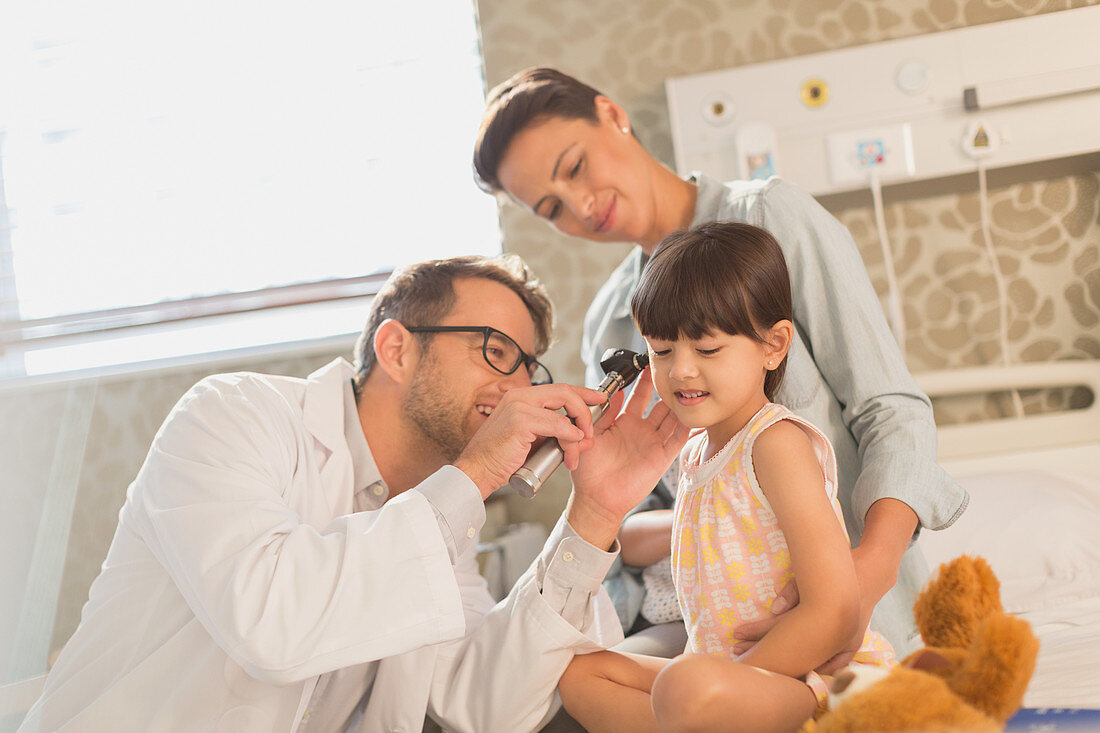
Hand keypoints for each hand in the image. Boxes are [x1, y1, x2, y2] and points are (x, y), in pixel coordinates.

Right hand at [454, 383, 606, 499]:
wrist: (476, 471)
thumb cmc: (500, 459)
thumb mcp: (530, 438)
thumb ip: (551, 431)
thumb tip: (579, 433)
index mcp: (520, 398)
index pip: (559, 388)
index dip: (583, 393)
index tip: (600, 399)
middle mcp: (519, 396)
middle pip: (565, 392)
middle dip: (585, 411)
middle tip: (591, 431)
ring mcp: (518, 406)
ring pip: (563, 411)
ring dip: (578, 433)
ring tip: (577, 451)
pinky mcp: (519, 421)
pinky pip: (556, 425)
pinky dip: (569, 437)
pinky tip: (571, 448)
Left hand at [567, 369, 689, 548]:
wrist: (595, 498)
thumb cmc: (589, 470)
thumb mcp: (592, 433)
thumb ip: (604, 412)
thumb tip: (612, 390)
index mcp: (623, 422)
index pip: (637, 396)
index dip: (643, 381)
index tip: (648, 364)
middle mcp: (641, 430)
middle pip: (659, 403)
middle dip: (666, 388)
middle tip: (673, 370)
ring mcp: (653, 442)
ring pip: (672, 418)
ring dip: (679, 403)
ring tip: (687, 385)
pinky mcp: (662, 457)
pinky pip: (678, 438)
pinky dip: (687, 426)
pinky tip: (692, 412)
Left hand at [731, 543, 896, 673]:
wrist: (872, 574)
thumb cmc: (839, 571)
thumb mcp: (815, 574)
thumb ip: (794, 592)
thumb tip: (774, 608)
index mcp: (822, 616)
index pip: (781, 628)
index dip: (756, 632)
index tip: (734, 633)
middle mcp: (834, 636)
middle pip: (791, 649)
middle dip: (762, 651)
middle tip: (737, 650)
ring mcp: (844, 645)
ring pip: (806, 662)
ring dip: (781, 662)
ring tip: (756, 662)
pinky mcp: (848, 647)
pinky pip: (824, 665)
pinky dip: (805, 668)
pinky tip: (788, 672)